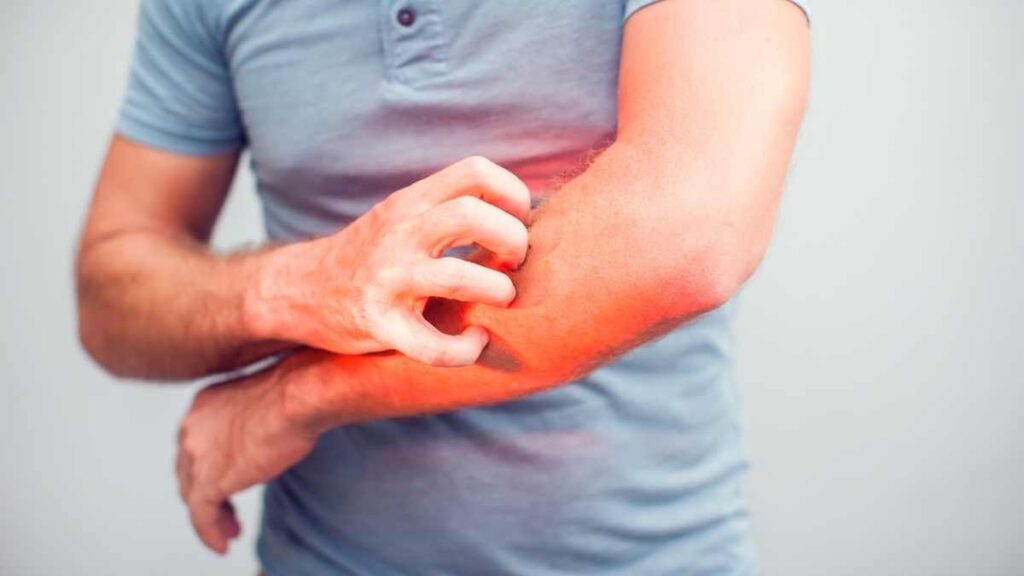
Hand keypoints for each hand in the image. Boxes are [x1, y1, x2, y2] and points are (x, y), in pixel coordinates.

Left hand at [176, 367, 314, 553]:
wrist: (298, 396)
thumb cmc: (296, 391)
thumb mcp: (267, 400)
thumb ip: (257, 419)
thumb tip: (273, 432)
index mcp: (204, 405)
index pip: (195, 442)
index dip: (206, 464)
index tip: (226, 478)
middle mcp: (192, 428)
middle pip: (188, 470)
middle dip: (204, 491)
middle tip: (224, 509)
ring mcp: (198, 455)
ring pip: (193, 495)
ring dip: (210, 516)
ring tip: (229, 530)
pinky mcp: (211, 480)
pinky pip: (202, 516)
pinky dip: (210, 533)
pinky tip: (223, 543)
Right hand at [247, 156, 531, 365]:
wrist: (303, 291)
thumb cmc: (376, 255)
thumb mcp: (406, 216)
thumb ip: (452, 208)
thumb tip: (525, 210)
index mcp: (412, 201)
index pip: (475, 171)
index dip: (513, 194)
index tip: (520, 222)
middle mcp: (399, 233)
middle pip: (471, 215)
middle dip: (512, 239)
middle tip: (516, 262)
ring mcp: (387, 278)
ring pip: (457, 277)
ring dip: (496, 290)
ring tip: (502, 298)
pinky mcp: (379, 324)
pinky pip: (431, 345)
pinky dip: (464, 349)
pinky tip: (474, 342)